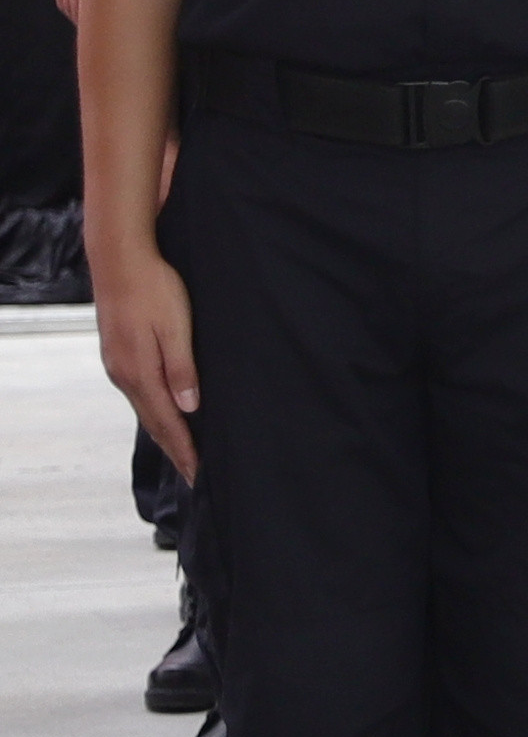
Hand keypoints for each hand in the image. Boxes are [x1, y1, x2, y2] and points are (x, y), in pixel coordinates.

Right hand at [96, 242, 197, 479]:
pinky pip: (139, 394)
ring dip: (165, 433)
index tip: (199, 475)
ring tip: (183, 453)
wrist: (119, 260)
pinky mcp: (119, 355)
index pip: (168, 423)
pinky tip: (165, 414)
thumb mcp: (176, 328)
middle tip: (194, 476)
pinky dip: (155, 412)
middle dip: (176, 450)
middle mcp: (125, 376)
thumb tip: (190, 408)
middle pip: (154, 423)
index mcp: (140, 373)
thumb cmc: (155, 289)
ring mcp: (118, 366)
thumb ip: (182, 369)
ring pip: (145, 409)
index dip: (185, 450)